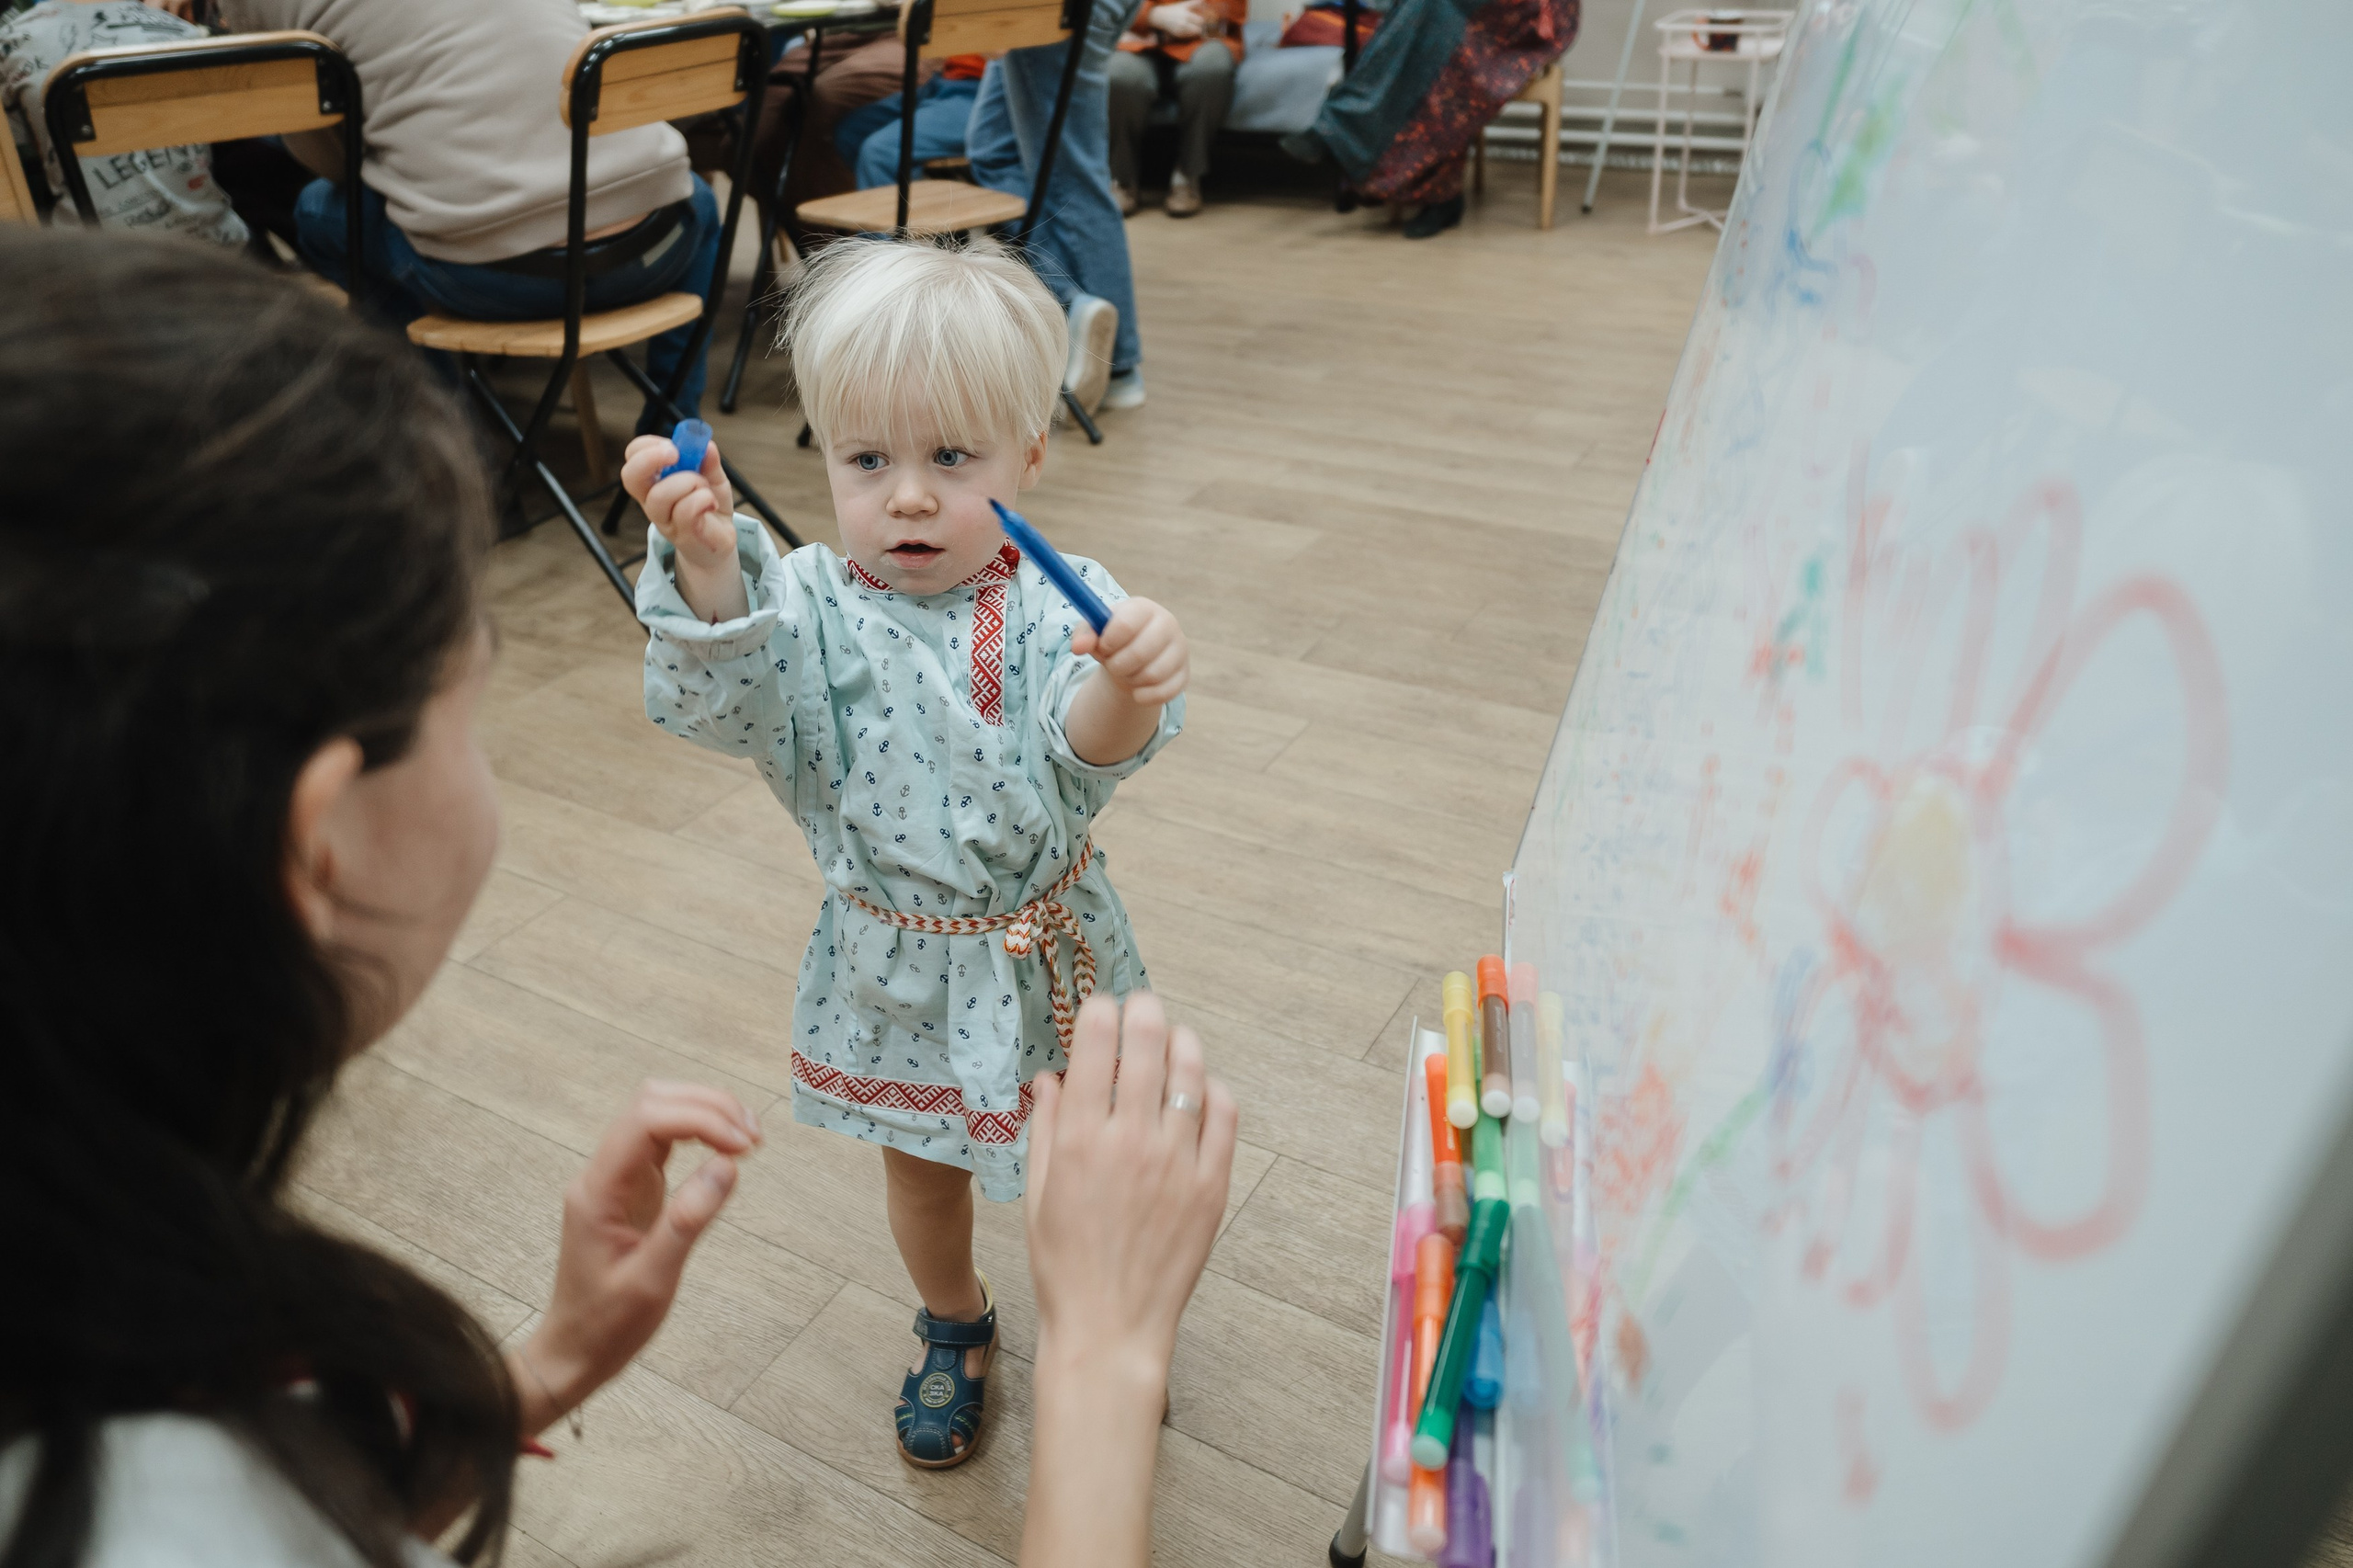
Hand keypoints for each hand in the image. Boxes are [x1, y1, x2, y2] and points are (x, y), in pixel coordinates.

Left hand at [512, 1080, 760, 1432]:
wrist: (574, 1351)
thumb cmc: (607, 1325)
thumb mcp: (652, 1281)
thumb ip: (687, 1220)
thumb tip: (727, 1166)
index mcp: (598, 1191)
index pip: (648, 1121)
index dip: (702, 1119)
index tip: (745, 1147)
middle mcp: (602, 1174)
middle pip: (652, 1103)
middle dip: (707, 1106)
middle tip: (754, 1137)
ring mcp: (615, 1179)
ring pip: (658, 1115)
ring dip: (705, 1114)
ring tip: (748, 1139)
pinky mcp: (630, 1189)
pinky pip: (662, 1141)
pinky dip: (698, 1135)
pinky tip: (726, 1151)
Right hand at [622, 433, 745, 621]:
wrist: (718, 544)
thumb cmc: (708, 505)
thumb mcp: (712, 477)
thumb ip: (708, 461)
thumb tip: (705, 445)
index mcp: (654, 480)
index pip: (633, 456)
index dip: (647, 446)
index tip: (673, 445)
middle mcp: (651, 501)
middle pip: (630, 476)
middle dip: (651, 459)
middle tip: (676, 456)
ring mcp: (664, 520)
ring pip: (661, 495)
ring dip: (689, 482)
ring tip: (704, 488)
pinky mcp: (682, 535)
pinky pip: (686, 511)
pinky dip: (703, 499)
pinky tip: (711, 504)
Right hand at [1025, 992, 1235, 1377]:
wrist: (1110, 1326)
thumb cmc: (1064, 1263)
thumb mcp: (1036, 1192)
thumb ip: (1045, 1128)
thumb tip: (1050, 1077)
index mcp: (1080, 1141)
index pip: (1095, 1049)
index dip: (1100, 1014)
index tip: (1101, 1005)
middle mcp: (1131, 1142)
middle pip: (1148, 1047)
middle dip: (1144, 1012)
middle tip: (1142, 1005)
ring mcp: (1178, 1162)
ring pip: (1192, 1073)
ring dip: (1183, 1044)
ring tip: (1175, 1041)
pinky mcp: (1212, 1186)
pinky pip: (1225, 1117)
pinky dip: (1215, 1092)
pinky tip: (1202, 1091)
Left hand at [1070, 596, 1187, 707]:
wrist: (1134, 660)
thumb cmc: (1113, 641)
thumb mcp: (1095, 634)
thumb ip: (1084, 635)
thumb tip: (1078, 647)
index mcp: (1143, 608)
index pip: (1126, 624)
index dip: (1109, 641)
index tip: (1103, 647)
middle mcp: (1167, 624)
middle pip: (1140, 652)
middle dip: (1118, 665)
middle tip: (1112, 665)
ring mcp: (1180, 650)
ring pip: (1152, 675)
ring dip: (1131, 680)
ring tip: (1127, 673)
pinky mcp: (1184, 675)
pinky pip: (1163, 692)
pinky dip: (1143, 696)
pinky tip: (1137, 690)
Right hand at [1149, 1, 1209, 36]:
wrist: (1161, 17)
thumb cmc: (1175, 10)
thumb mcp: (1184, 5)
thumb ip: (1195, 3)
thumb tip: (1204, 1)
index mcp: (1186, 15)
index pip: (1200, 21)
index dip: (1202, 20)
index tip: (1200, 19)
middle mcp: (1183, 23)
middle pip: (1198, 29)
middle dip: (1199, 27)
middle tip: (1197, 25)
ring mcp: (1180, 30)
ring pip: (1194, 34)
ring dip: (1195, 31)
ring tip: (1192, 27)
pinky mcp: (1178, 35)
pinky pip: (1188, 36)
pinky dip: (1189, 33)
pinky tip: (1186, 29)